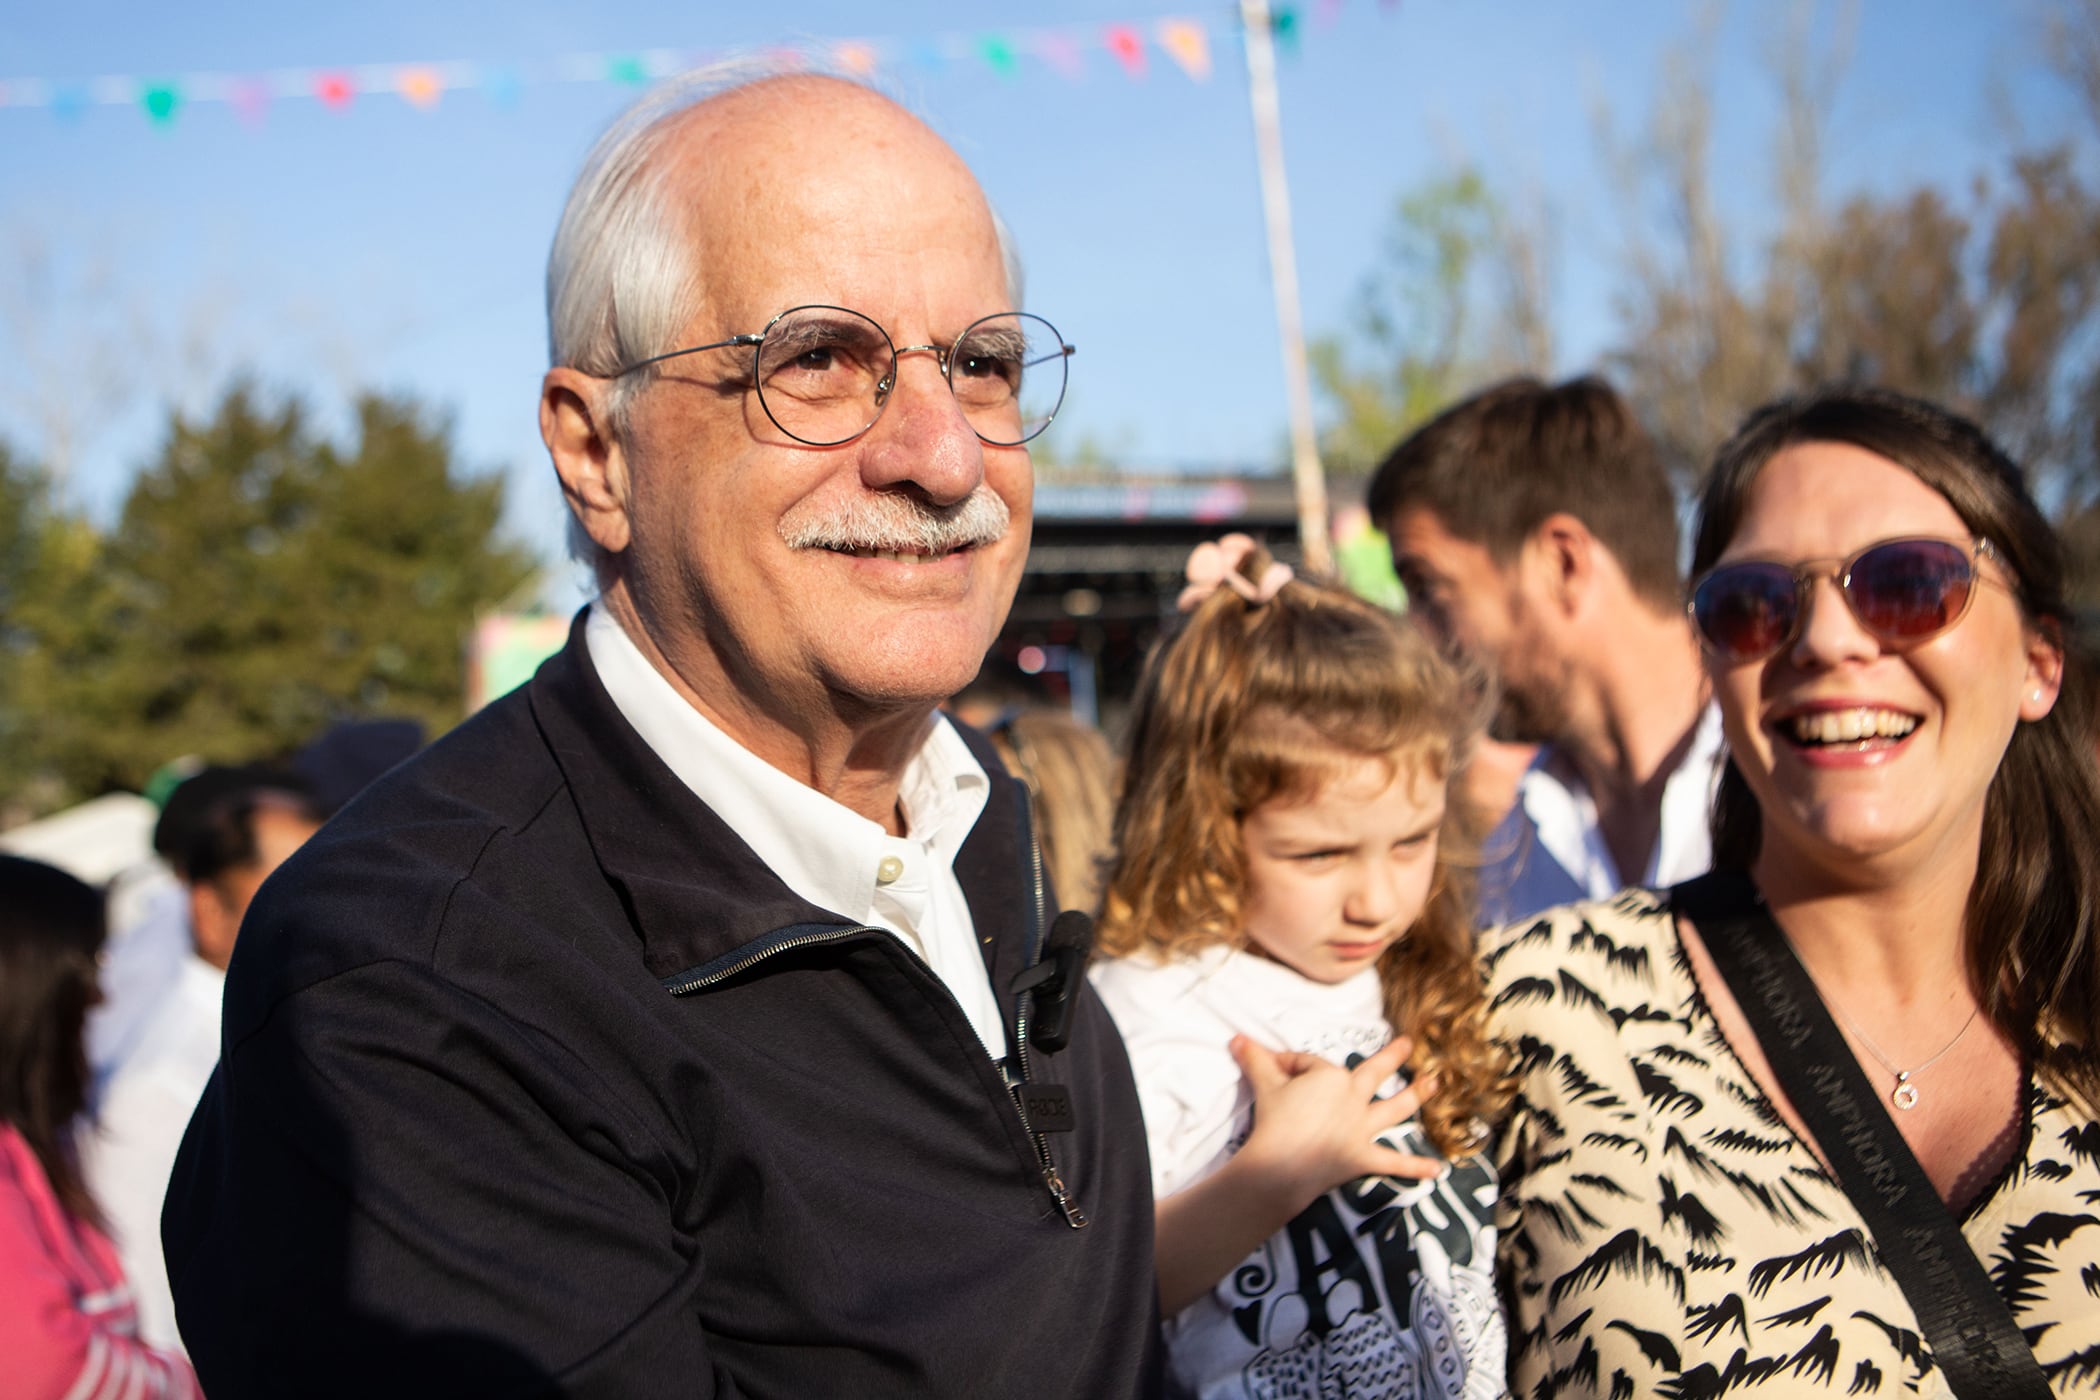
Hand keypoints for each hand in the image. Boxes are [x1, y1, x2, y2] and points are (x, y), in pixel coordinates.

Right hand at [1228, 1033, 1444, 1211]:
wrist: (1279, 1164)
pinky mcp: (1362, 1157)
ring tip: (1436, 1084)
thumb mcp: (1263, 1083)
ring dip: (1417, 1096)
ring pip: (1394, 1109)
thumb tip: (1236, 1038)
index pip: (1310, 1064)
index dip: (1289, 1066)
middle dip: (1393, 1056)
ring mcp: (1361, 1128)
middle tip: (1409, 1044)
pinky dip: (1414, 1168)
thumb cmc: (1273, 1120)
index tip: (1272, 1070)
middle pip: (1374, 1073)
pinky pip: (1393, 1163)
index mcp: (1331, 1076)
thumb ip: (1255, 1059)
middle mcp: (1353, 1098)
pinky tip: (1436, 1170)